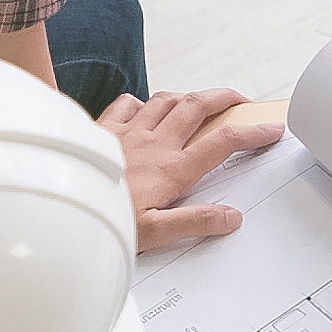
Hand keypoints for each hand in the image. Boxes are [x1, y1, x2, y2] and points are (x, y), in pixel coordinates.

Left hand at [99, 89, 283, 249]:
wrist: (60, 205)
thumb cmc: (105, 221)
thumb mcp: (156, 234)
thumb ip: (196, 222)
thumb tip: (230, 217)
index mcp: (173, 169)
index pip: (223, 142)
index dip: (253, 132)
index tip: (271, 128)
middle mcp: (154, 143)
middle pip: (199, 106)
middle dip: (227, 98)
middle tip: (243, 101)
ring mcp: (129, 132)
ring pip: (167, 99)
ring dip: (190, 97)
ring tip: (202, 103)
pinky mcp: (104, 129)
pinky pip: (128, 103)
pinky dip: (144, 103)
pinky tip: (146, 111)